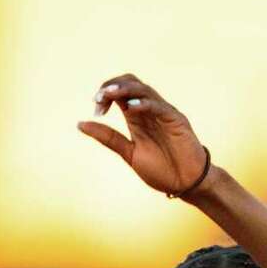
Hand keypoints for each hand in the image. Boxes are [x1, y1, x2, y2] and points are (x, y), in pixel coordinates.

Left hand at [78, 75, 208, 195]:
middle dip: (112, 86)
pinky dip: (144, 103)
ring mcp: (163, 113)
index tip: (96, 109)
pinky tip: (130, 108)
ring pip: (143, 89)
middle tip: (99, 99)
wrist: (186, 185)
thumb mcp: (129, 154)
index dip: (104, 94)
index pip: (118, 92)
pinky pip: (159, 105)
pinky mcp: (176, 119)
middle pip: (130, 82)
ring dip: (124, 89)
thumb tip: (80, 124)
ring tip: (109, 94)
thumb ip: (108, 138)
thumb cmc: (162, 171)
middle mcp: (149, 110)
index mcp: (136, 117)